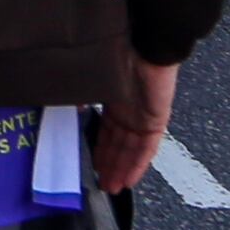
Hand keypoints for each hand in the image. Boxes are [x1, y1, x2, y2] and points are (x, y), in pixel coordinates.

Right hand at [91, 52, 177, 200]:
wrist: (144, 42)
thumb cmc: (117, 51)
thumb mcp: (91, 77)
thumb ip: (81, 95)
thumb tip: (72, 108)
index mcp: (114, 98)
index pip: (107, 130)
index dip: (100, 149)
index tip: (92, 163)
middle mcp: (130, 110)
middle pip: (120, 144)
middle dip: (110, 165)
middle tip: (101, 182)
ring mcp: (144, 116)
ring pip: (132, 150)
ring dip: (122, 170)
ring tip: (111, 187)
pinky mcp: (156, 120)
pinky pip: (147, 149)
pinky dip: (138, 165)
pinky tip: (130, 179)